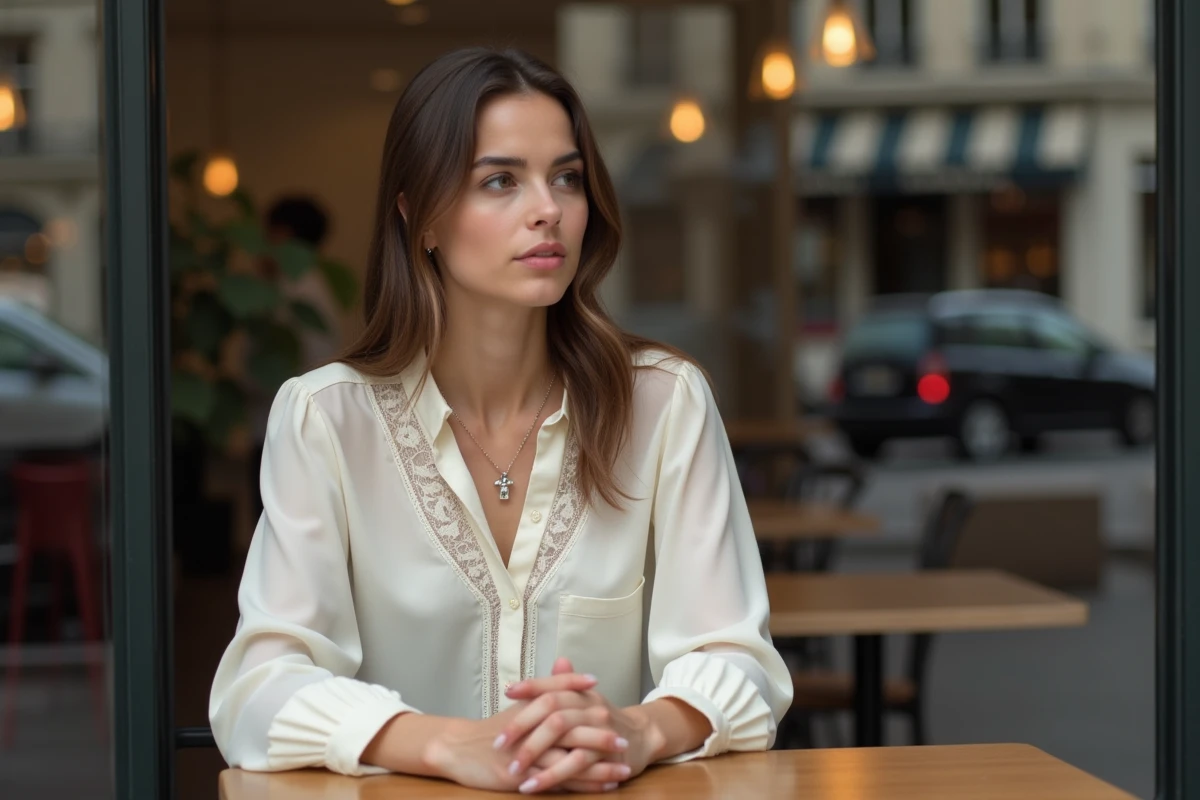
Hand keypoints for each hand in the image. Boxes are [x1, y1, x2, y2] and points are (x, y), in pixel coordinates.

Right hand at [423, 670, 626, 792]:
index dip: (580, 692)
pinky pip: (558, 780)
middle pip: (571, 727)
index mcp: (529, 707)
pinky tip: (602, 787)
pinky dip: (583, 784)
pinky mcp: (522, 775)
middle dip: (600, 735)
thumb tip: (568, 664)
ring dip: (599, 765)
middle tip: (623, 740)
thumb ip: (547, 688)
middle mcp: (530, 727)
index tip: (603, 695)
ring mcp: (527, 752)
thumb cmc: (492, 731)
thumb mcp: (520, 706)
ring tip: (622, 769)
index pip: (558, 691)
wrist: (458, 750)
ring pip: (569, 758)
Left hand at [500, 659, 657, 793]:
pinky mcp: (606, 754)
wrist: (642, 736)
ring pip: (563, 737)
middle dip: (522, 727)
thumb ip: (564, 684)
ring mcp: (599, 729)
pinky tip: (533, 786)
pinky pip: (576, 764)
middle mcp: (590, 706)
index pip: (552, 685)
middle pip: (552, 711)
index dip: (531, 687)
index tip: (508, 692)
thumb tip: (553, 660)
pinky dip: (552, 776)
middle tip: (499, 744)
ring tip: (513, 771)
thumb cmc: (603, 719)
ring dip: (534, 754)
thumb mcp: (584, 699)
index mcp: (581, 692)